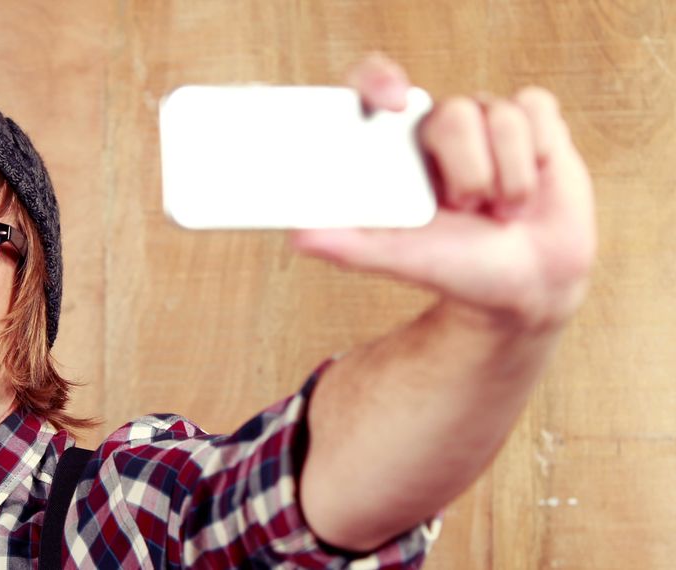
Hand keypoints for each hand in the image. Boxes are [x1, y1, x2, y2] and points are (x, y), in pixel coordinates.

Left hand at [292, 54, 595, 331]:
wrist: (527, 284)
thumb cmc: (457, 266)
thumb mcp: (400, 258)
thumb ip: (350, 245)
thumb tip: (299, 236)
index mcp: (393, 145)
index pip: (372, 82)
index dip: (379, 79)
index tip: (393, 100)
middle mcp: (436, 124)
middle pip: (452, 114)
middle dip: (468, 175)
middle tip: (467, 210)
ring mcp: (486, 120)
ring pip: (501, 118)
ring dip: (507, 181)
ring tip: (499, 210)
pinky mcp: (533, 120)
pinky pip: (536, 113)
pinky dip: (538, 159)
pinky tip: (529, 187)